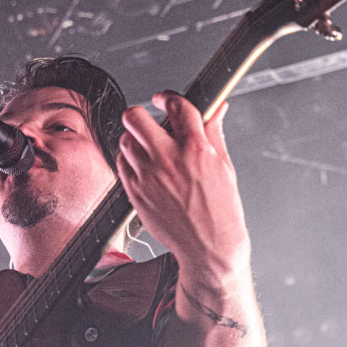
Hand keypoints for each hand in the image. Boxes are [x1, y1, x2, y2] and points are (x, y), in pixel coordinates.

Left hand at [116, 92, 250, 283]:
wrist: (209, 248)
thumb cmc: (221, 213)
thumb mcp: (224, 167)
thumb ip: (214, 133)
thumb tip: (216, 110)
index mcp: (197, 149)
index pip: (176, 106)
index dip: (168, 97)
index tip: (164, 100)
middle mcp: (169, 160)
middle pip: (136, 117)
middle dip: (142, 115)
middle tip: (150, 122)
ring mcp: (148, 176)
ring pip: (125, 139)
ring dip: (135, 139)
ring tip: (148, 148)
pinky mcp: (135, 192)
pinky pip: (121, 163)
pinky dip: (129, 160)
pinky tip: (144, 167)